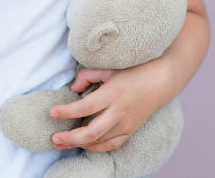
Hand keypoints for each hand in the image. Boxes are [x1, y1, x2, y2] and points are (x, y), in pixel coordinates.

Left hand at [48, 59, 173, 151]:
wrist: (162, 80)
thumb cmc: (134, 70)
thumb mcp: (110, 67)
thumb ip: (88, 75)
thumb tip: (72, 89)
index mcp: (113, 93)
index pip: (85, 107)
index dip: (67, 112)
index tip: (52, 112)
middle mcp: (119, 112)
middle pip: (92, 131)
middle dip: (70, 137)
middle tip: (53, 138)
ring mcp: (126, 124)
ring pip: (100, 141)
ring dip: (79, 144)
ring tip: (62, 143)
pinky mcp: (131, 130)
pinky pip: (112, 145)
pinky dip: (96, 147)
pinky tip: (84, 145)